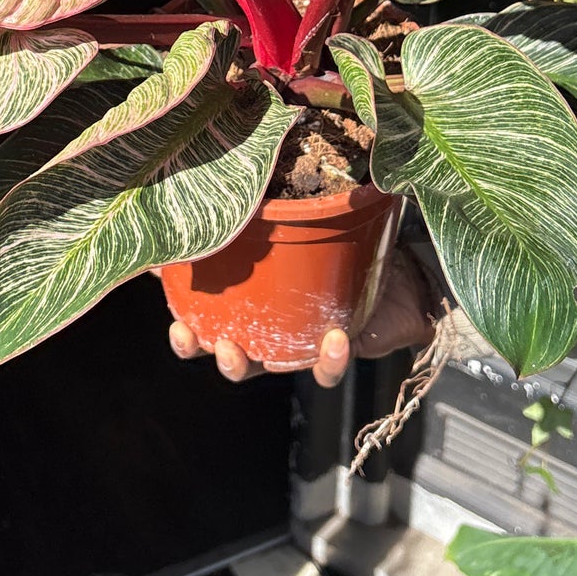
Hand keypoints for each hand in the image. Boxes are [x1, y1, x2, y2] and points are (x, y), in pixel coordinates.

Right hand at [167, 247, 436, 386]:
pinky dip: (328, 359)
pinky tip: (330, 339)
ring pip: (273, 369)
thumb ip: (248, 223)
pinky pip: (328, 367)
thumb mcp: (290, 229)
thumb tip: (199, 206)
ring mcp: (303, 344)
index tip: (177, 326)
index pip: (208, 328)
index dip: (187, 336)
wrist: (399, 271)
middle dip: (220, 358)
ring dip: (257, 366)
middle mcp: (273, 331)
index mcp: (252, 305)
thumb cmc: (339, 246)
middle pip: (235, 358)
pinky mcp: (338, 352)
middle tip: (218, 345)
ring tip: (254, 354)